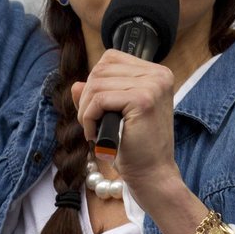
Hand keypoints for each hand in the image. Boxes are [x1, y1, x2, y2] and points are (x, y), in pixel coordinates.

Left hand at [71, 50, 179, 199]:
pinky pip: (99, 99)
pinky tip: (96, 135)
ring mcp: (153, 85)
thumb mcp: (114, 115)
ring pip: (97, 83)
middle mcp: (159, 75)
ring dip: (86, 110)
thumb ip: (97, 96)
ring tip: (95, 131)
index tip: (97, 110)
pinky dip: (89, 118)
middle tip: (92, 124)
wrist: (152, 175)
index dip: (95, 83)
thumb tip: (76, 85)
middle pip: (101, 69)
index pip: (111, 59)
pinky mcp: (143, 100)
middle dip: (87, 98)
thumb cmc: (134, 147)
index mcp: (156, 73)